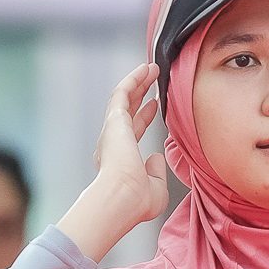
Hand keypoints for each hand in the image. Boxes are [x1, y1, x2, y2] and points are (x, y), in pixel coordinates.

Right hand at [57, 64, 169, 263]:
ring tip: (151, 68)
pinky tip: (145, 68)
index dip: (144, 117)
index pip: (133, 132)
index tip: (155, 105)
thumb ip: (156, 173)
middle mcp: (112, 144)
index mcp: (119, 160)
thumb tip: (157, 157)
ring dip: (138, 82)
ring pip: (124, 98)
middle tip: (152, 79)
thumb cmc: (136, 201)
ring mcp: (111, 131)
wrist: (121, 198)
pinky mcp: (114, 121)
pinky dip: (133, 79)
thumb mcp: (155, 189)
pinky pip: (122, 92)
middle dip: (139, 93)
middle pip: (126, 111)